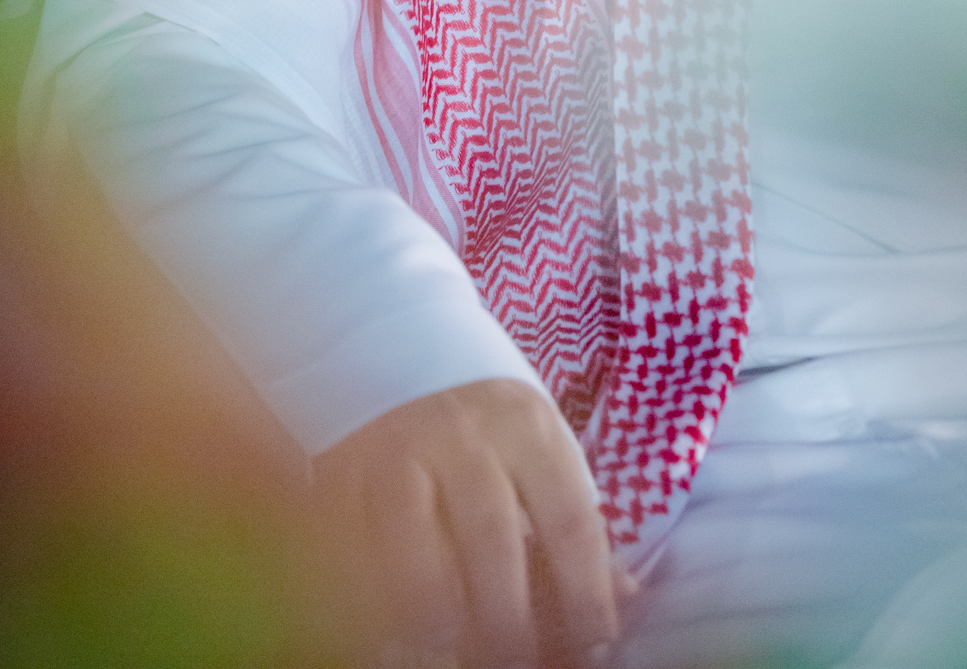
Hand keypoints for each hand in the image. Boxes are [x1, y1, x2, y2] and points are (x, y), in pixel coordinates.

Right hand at [312, 378, 633, 668]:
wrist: (384, 330)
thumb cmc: (477, 405)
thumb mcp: (536, 438)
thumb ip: (570, 513)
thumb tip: (624, 595)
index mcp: (527, 424)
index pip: (569, 519)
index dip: (587, 592)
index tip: (596, 642)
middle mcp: (463, 437)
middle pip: (493, 545)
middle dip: (510, 623)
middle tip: (521, 665)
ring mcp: (398, 455)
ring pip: (417, 556)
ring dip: (441, 622)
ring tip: (457, 656)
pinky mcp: (342, 476)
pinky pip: (359, 554)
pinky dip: (379, 603)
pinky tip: (399, 635)